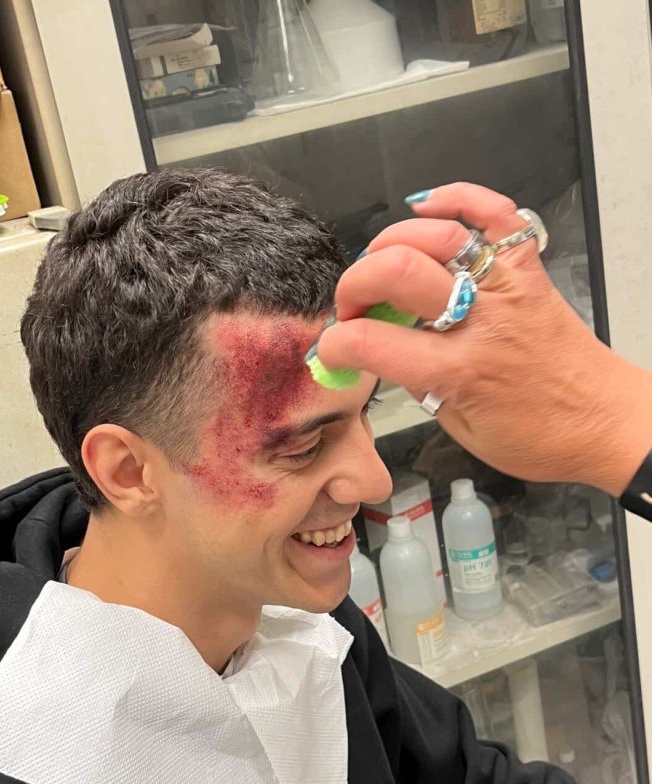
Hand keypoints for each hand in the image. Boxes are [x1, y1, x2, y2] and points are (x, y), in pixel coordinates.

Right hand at [318, 183, 651, 495]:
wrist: (604, 421)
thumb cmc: (539, 434)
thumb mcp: (462, 429)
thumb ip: (420, 387)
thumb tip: (383, 353)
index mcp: (461, 372)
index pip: (373, 344)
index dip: (335, 346)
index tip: (332, 352)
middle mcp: (483, 320)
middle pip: (399, 272)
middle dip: (354, 284)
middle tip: (352, 306)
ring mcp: (508, 287)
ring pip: (441, 234)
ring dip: (392, 242)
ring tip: (381, 265)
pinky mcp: (528, 269)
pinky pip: (496, 213)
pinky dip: (457, 196)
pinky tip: (426, 206)